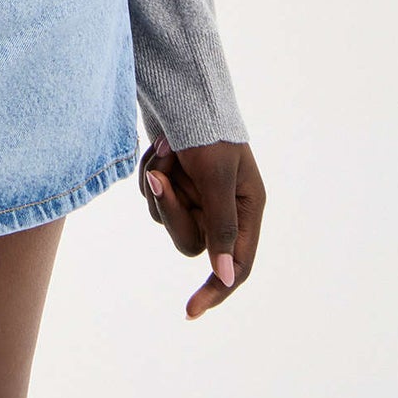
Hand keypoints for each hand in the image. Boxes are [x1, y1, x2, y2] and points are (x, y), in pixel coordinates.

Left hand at [137, 135, 264, 318]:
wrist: (179, 87)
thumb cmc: (206, 129)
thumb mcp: (216, 176)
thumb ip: (223, 226)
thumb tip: (228, 276)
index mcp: (247, 206)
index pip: (238, 264)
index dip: (215, 290)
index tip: (189, 311)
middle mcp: (223, 206)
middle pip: (190, 239)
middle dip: (170, 208)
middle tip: (160, 173)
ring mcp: (196, 194)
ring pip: (164, 216)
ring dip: (158, 183)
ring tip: (165, 147)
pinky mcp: (173, 181)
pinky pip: (152, 195)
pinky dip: (149, 173)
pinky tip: (157, 147)